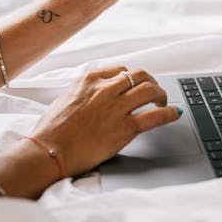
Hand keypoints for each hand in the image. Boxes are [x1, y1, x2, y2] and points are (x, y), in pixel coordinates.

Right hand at [30, 66, 181, 175]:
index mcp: (89, 79)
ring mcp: (116, 107)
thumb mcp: (65, 98)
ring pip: (150, 90)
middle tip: (154, 91)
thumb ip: (84, 93)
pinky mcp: (125, 128)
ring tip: (162, 102)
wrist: (48, 151)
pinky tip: (173, 113)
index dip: (132, 77)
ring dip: (161, 94)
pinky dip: (168, 113)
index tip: (136, 84)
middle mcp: (105, 89)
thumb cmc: (51, 130)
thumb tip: (96, 96)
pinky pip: (155, 116)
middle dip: (150, 81)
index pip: (120, 70)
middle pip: (139, 75)